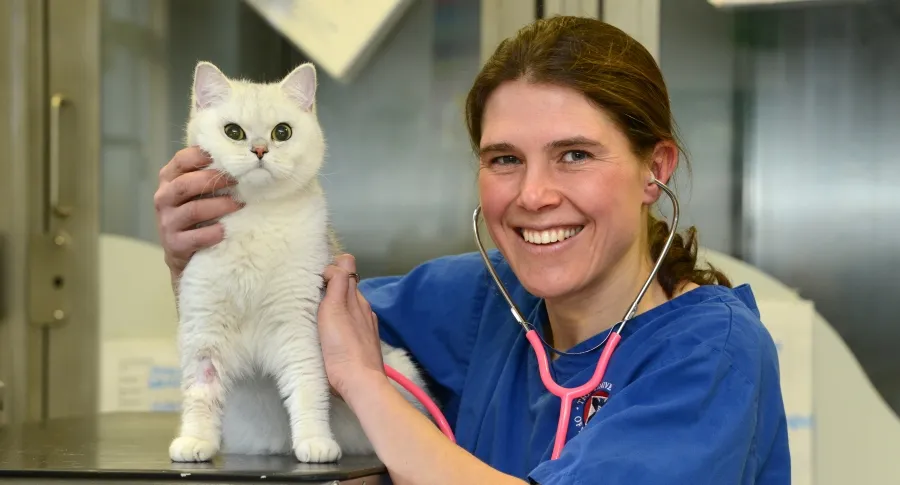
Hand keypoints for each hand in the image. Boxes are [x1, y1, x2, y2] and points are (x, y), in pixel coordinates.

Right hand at [153, 147, 241, 277]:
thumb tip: (238, 157)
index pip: (181, 160)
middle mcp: (163, 199)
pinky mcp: (175, 245)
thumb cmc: (195, 215)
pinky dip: (213, 233)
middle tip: (237, 181)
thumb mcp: (195, 192)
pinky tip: (225, 230)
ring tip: (238, 205)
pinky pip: (196, 237)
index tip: (227, 156)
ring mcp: (167, 223)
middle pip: (185, 184)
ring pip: (194, 210)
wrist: (182, 252)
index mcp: (168, 180)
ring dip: (220, 206)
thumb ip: (207, 174)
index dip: (203, 156)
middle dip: (214, 181)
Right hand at [317, 254, 385, 400]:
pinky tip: (331, 334)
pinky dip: (342, 322)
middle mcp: (364, 308)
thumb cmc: (342, 346)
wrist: (359, 383)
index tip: (315, 280)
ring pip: (350, 306)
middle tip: (311, 297)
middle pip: (348, 287)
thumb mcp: (334, 309)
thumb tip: (336, 265)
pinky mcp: (365, 343)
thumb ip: (337, 283)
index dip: (332, 268)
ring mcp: (367, 326)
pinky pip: (353, 323)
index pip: (347, 268)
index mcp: (356, 298)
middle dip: (332, 287)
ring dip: (336, 306)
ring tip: (317, 316)